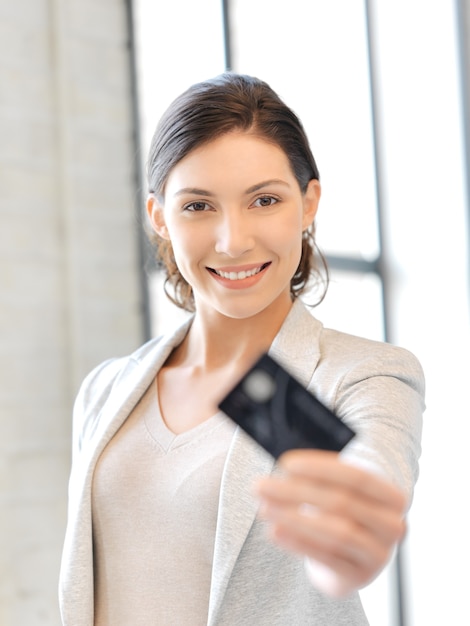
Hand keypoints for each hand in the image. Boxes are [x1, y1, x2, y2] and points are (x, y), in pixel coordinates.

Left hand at [254, 449, 406, 596]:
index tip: (285, 463)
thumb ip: (320, 478)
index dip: (320, 469)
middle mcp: (393, 525)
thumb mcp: (340, 491)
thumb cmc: (343, 513)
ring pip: (334, 532)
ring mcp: (378, 554)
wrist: (354, 558)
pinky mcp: (358, 575)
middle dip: (296, 492)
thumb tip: (286, 466)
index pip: (358, 477)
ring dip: (293, 517)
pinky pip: (326, 557)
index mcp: (392, 496)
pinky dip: (297, 542)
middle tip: (261, 486)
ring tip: (264, 508)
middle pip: (341, 503)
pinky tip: (275, 531)